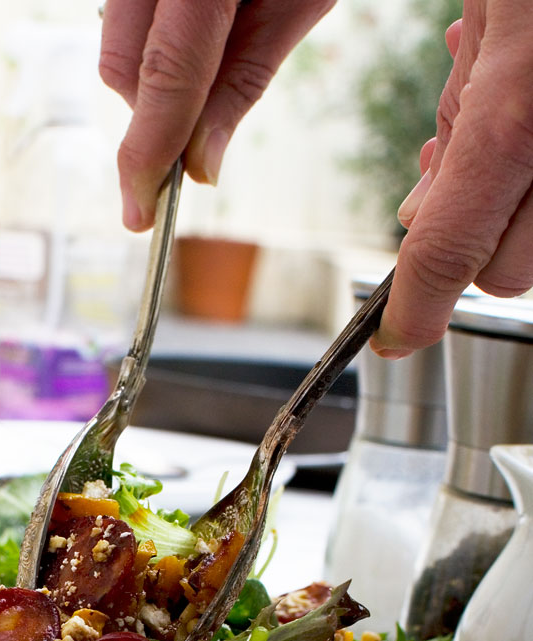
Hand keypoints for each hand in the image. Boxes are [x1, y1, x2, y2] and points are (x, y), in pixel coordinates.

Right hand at [100, 0, 335, 229]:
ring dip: (153, 71)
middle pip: (120, 65)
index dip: (149, 153)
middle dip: (156, 111)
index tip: (141, 215)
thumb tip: (201, 168)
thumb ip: (246, 78)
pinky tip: (202, 14)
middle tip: (205, 123)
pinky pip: (121, 8)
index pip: (165, 74)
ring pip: (114, 39)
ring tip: (220, 35)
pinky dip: (153, 31)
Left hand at [374, 1, 532, 357]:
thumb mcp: (495, 15)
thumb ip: (459, 119)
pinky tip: (532, 132)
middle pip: (505, 274)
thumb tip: (419, 216)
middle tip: (451, 183)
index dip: (413, 310)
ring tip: (500, 141)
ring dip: (512, 224)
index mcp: (519, 116)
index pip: (450, 254)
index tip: (394, 336)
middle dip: (469, 250)